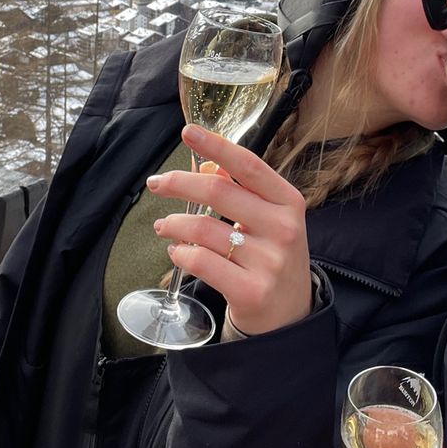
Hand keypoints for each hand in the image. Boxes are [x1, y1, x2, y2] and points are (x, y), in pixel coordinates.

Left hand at [147, 124, 311, 334]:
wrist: (290, 316)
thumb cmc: (272, 256)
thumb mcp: (269, 218)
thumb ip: (242, 190)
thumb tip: (210, 160)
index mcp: (288, 201)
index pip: (248, 165)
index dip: (216, 145)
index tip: (188, 131)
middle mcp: (283, 228)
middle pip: (218, 191)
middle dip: (179, 183)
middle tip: (157, 183)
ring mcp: (269, 261)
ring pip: (203, 229)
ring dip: (173, 223)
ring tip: (164, 226)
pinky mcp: (251, 291)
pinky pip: (201, 262)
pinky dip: (180, 253)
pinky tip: (176, 251)